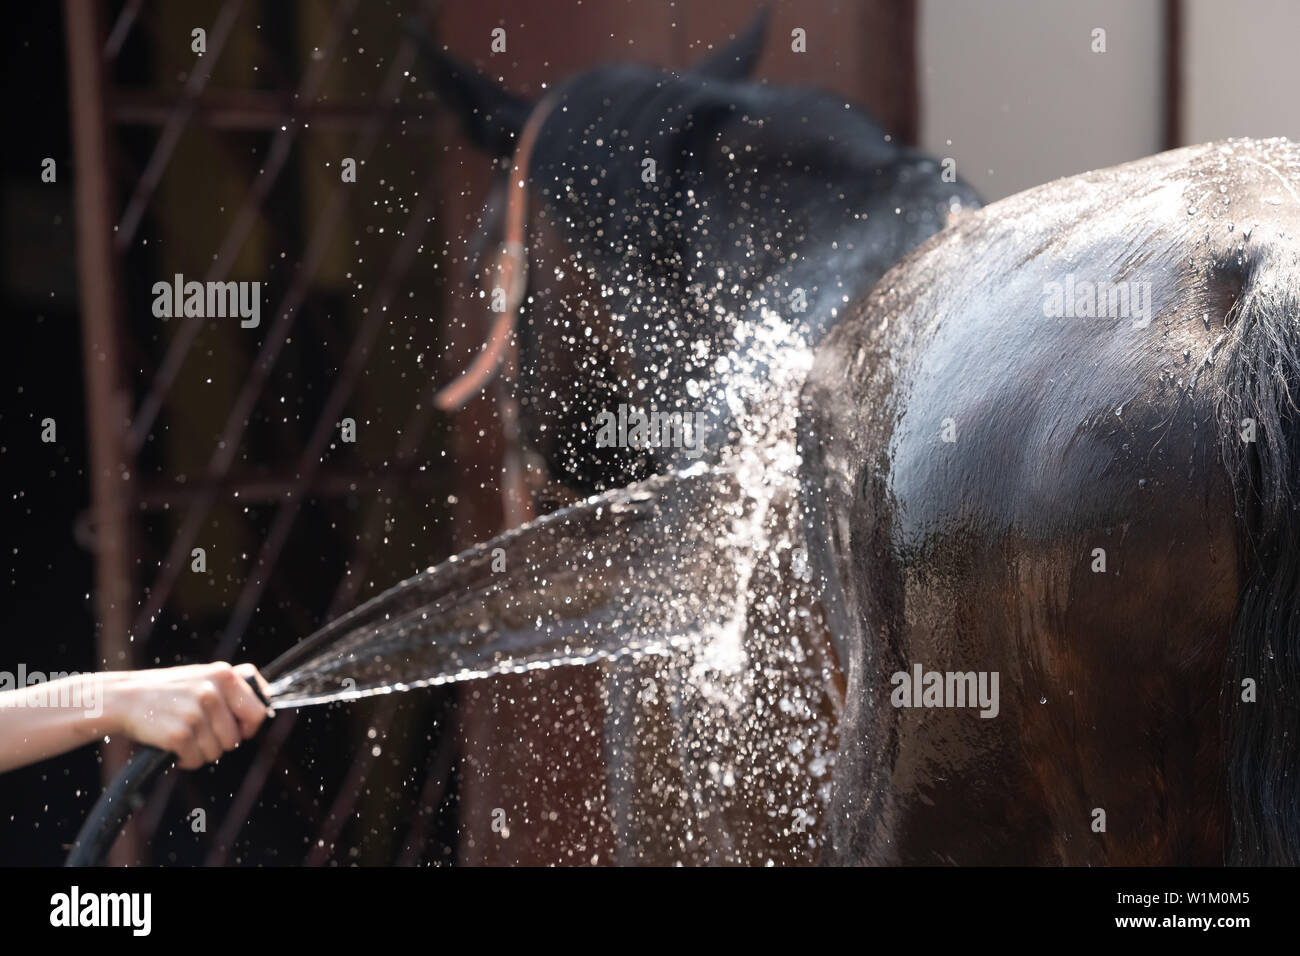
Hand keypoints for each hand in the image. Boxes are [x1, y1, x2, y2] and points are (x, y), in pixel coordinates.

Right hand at [112, 663, 271, 769]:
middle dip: (221, 742)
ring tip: (184, 735)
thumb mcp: (203, 676)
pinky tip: (173, 745)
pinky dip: (186, 759)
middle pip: (237, 738)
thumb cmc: (167, 691)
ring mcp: (196, 714)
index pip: (258, 711)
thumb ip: (231, 686)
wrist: (124, 698)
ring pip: (217, 752)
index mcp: (224, 675)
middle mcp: (212, 692)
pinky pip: (196, 760)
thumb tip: (267, 700)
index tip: (239, 729)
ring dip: (202, 751)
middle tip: (200, 732)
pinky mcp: (180, 734)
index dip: (250, 726)